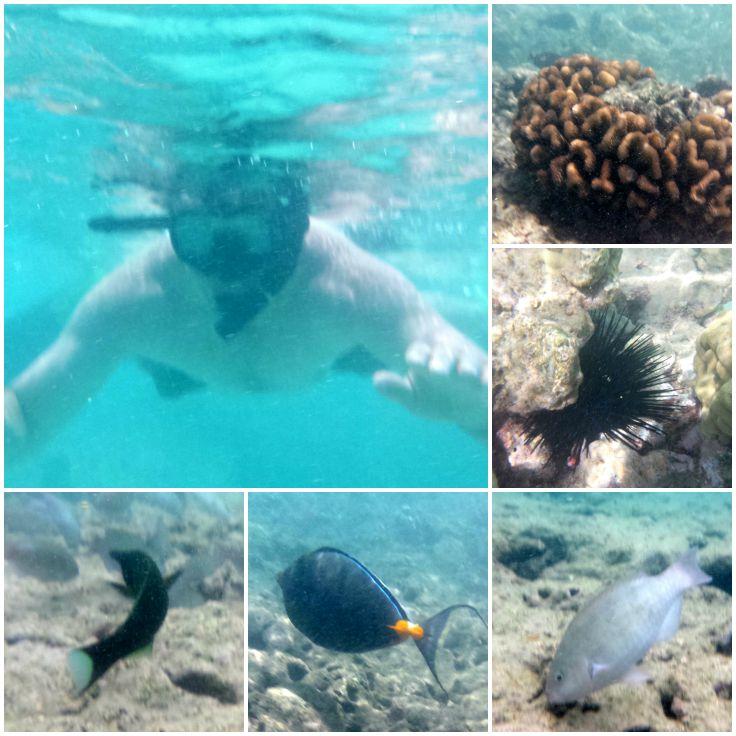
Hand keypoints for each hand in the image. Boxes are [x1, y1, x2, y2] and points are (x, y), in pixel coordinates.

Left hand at [373, 338, 487, 438]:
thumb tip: (375, 380)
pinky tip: (487, 384)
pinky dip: (488, 378)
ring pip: (468, 363)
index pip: (418, 353)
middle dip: (441, 361)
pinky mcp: (488, 375)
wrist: (469, 409)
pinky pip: (489, 375)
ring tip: (465, 376)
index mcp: (426, 359)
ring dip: (467, 368)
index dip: (417, 356)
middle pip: (444, 355)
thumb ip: (395, 388)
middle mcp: (449, 357)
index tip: (413, 362)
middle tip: (437, 371)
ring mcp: (469, 365)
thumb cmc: (435, 399)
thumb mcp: (414, 398)